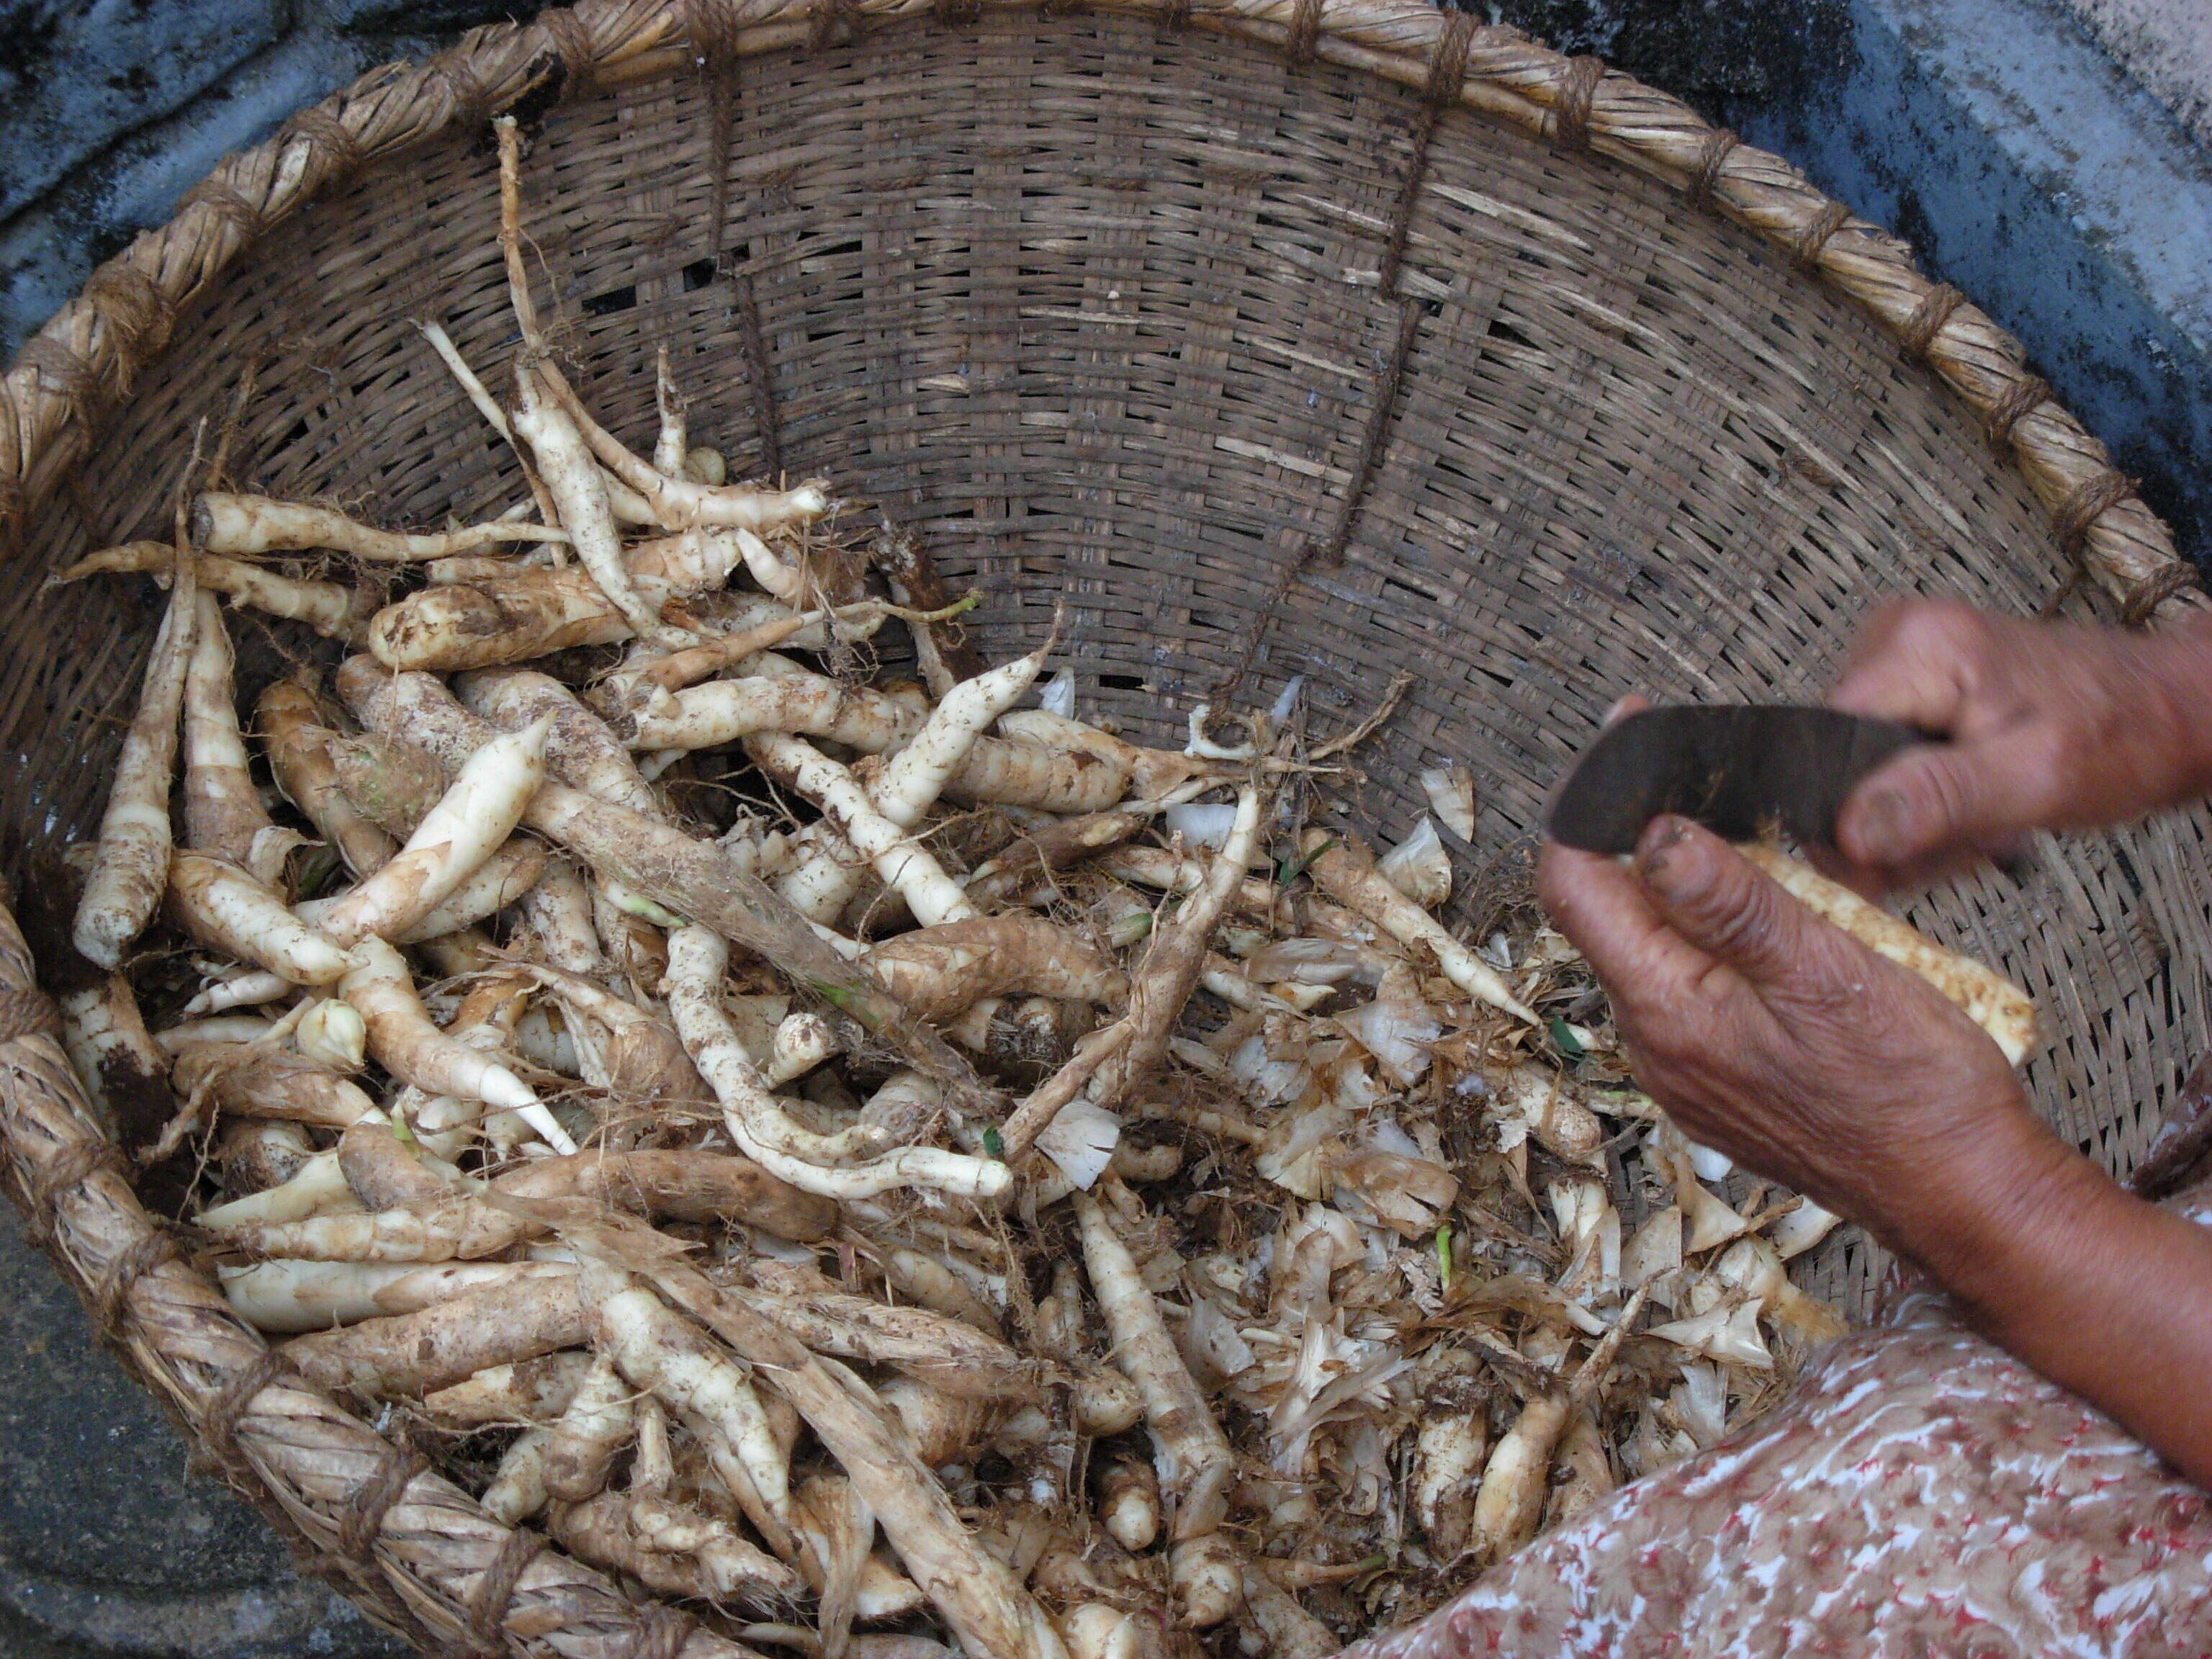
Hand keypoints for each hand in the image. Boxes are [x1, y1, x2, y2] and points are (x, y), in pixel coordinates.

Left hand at [1536, 815, 2063, 1261]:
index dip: (1591, 802)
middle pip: (1609, 911)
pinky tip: (1775, 914)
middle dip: (1640, 835)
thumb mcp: (1826, 973)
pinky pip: (1695, 986)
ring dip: (1687, 886)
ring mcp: (1686, 1067)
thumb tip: (1653, 835)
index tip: (1628, 737)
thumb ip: (1732, 902)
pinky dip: (1718, 937)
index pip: (1575, 884)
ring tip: (1753, 838)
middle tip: (1698, 773)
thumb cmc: (1914, 1094)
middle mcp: (1656, 1044)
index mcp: (1666, 1010)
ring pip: (1655, 946)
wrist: (1964, 1193)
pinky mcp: (1721, 1078)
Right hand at [1826, 599, 2211, 890]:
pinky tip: (1971, 805)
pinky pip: (1887, 753)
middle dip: (1891, 818)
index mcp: (1918, 646)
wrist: (2176, 709)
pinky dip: (1924, 794)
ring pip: (1860, 765)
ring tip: (1979, 824)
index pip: (1824, 742)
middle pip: (1839, 757)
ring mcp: (1907, 654)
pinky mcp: (1920, 677)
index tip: (1894, 860)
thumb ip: (1938, 800)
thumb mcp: (2035, 780)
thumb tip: (1846, 833)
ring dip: (1911, 814)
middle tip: (1964, 843)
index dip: (1847, 811)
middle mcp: (1899, 635)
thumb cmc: (2127, 736)